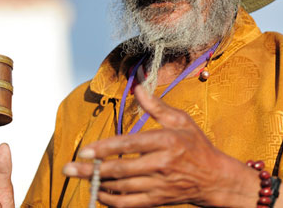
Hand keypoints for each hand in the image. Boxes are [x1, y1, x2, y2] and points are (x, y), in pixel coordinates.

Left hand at [63, 85, 259, 206]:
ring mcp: (160, 185)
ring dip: (98, 184)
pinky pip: (130, 204)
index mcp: (167, 141)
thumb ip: (156, 106)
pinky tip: (99, 192)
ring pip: (122, 187)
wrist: (214, 178)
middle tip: (68, 168)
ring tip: (79, 177)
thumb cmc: (196, 145)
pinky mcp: (158, 200)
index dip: (106, 148)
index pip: (131, 144)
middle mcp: (162, 164)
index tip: (86, 150)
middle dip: (91, 170)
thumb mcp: (181, 120)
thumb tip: (137, 86)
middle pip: (121, 169)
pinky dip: (111, 200)